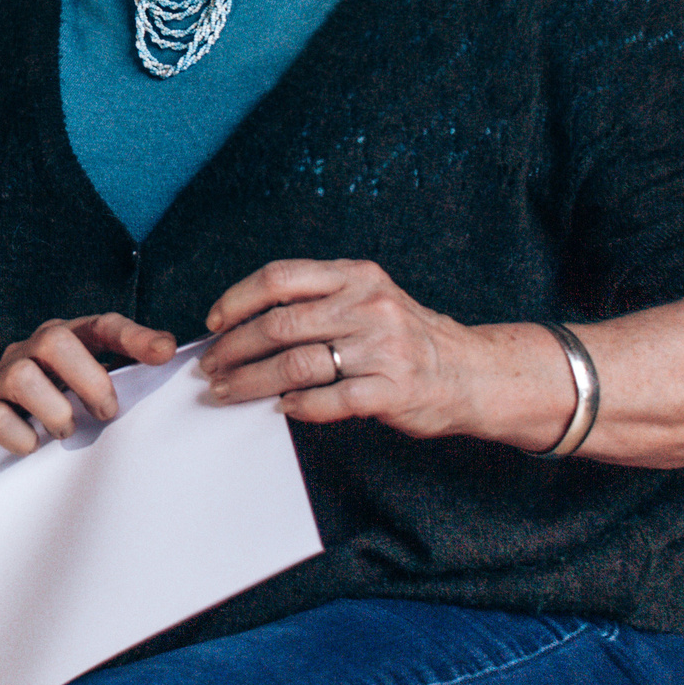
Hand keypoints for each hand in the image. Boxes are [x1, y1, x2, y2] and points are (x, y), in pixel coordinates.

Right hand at [0, 313, 176, 455]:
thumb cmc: (53, 405)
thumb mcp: (87, 387)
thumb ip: (122, 376)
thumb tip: (168, 360)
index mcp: (65, 341)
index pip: (101, 326)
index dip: (134, 336)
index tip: (165, 352)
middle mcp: (30, 351)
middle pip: (55, 340)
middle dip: (89, 379)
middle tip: (106, 413)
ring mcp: (1, 379)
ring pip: (22, 377)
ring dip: (55, 411)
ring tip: (66, 431)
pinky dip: (22, 436)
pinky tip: (34, 446)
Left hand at [198, 258, 534, 442]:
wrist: (472, 372)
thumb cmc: (407, 337)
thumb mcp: (368, 298)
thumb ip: (318, 300)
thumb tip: (245, 321)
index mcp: (355, 276)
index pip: (280, 278)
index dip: (237, 300)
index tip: (213, 323)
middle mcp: (367, 306)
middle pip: (279, 325)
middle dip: (233, 349)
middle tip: (211, 368)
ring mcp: (382, 349)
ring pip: (296, 365)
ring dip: (252, 382)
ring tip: (229, 392)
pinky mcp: (391, 390)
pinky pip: (330, 400)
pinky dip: (299, 406)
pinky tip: (284, 409)